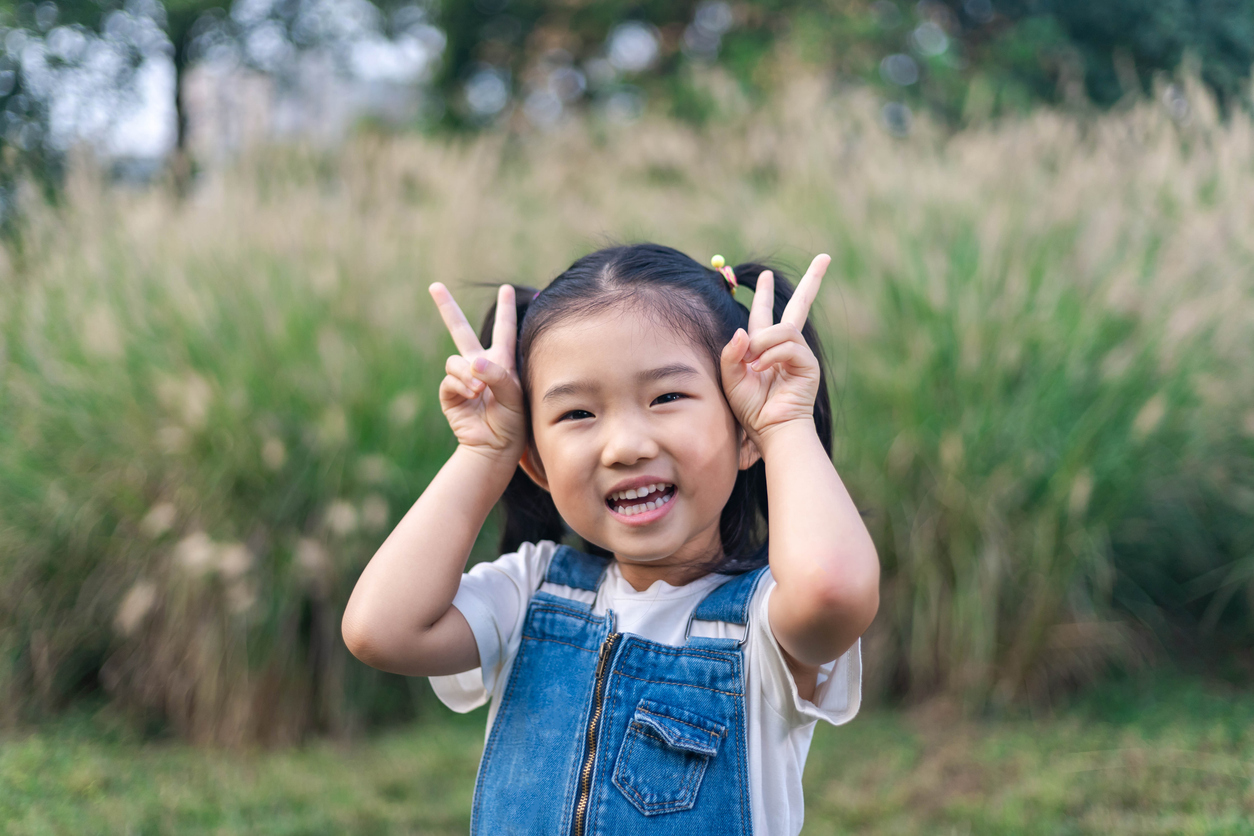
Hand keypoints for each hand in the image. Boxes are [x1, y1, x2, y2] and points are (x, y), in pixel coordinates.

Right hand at [429, 283, 525, 459]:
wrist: (497, 447)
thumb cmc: (514, 421)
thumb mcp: (515, 396)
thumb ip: (497, 375)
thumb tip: (472, 363)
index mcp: (502, 361)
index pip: (504, 328)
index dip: (505, 308)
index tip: (506, 288)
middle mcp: (480, 366)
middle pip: (460, 331)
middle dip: (447, 308)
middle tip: (434, 286)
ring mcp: (463, 379)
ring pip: (455, 362)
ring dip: (467, 374)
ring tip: (480, 391)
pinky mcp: (450, 394)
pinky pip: (449, 380)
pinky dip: (460, 386)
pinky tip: (472, 396)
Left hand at [719, 254, 829, 447]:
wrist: (771, 431)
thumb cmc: (750, 410)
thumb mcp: (731, 379)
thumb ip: (731, 354)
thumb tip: (743, 331)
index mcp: (766, 348)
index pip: (767, 314)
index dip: (767, 295)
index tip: (768, 276)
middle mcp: (786, 347)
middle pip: (800, 306)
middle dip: (812, 282)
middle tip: (825, 258)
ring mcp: (800, 355)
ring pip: (783, 329)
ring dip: (763, 343)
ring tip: (754, 364)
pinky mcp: (808, 365)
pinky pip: (789, 346)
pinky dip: (771, 355)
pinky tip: (763, 368)